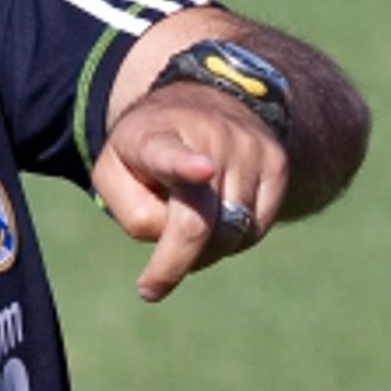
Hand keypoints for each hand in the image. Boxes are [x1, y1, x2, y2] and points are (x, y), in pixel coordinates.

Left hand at [92, 81, 289, 302]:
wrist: (204, 101)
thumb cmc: (144, 152)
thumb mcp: (112, 173)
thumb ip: (132, 212)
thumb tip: (176, 239)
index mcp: (156, 137)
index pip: (170, 154)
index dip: (187, 166)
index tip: (202, 172)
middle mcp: (210, 138)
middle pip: (199, 223)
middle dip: (174, 265)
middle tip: (150, 289)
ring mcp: (250, 149)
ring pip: (230, 234)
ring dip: (202, 253)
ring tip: (181, 233)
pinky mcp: (278, 164)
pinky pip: (255, 230)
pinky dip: (230, 243)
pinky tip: (212, 224)